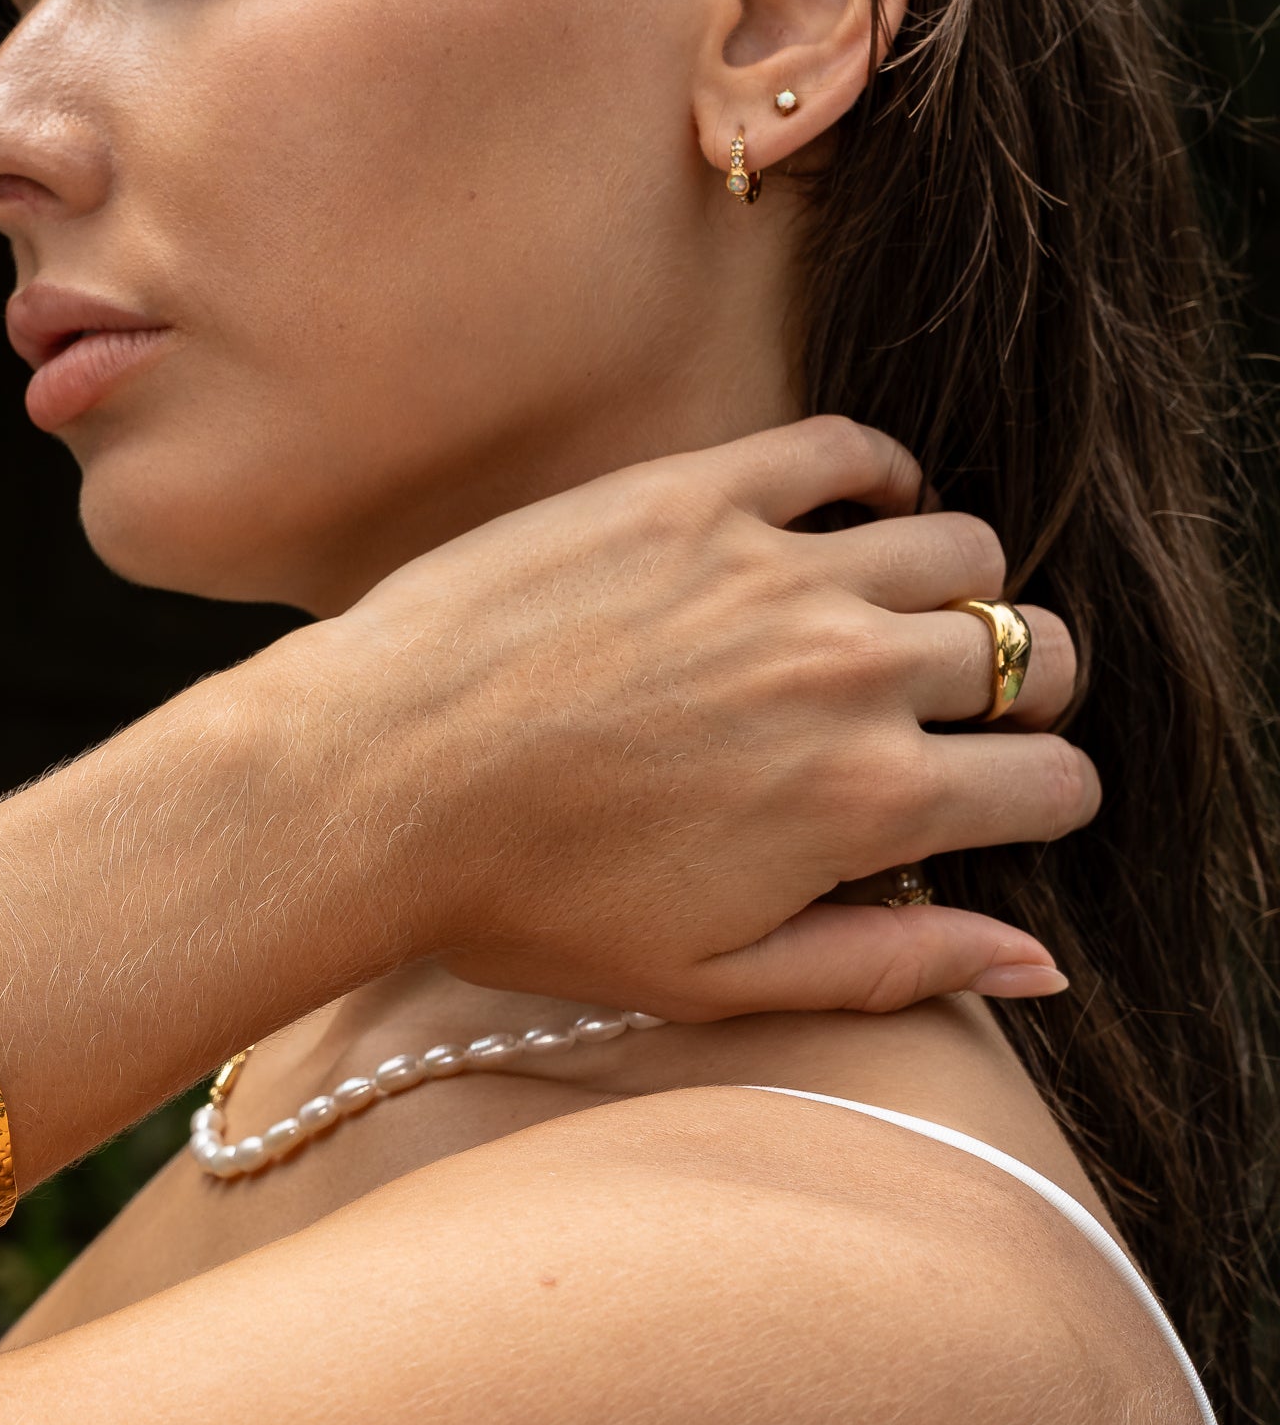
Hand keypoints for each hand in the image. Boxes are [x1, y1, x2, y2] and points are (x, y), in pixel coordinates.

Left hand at [287, 415, 1089, 1018]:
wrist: (371, 778)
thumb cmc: (521, 898)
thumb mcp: (710, 976)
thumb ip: (887, 965)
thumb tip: (1042, 961)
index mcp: (864, 803)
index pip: (1053, 781)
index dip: (1038, 797)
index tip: (991, 798)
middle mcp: (846, 674)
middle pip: (1028, 653)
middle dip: (1019, 688)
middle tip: (953, 709)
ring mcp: (772, 571)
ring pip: (960, 548)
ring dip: (955, 587)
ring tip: (895, 615)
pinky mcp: (691, 493)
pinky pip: (843, 448)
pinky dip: (876, 473)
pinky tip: (853, 509)